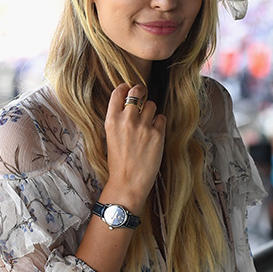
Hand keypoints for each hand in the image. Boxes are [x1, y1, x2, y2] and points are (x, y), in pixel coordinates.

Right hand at [102, 83, 165, 208]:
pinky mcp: (157, 134)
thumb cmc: (118, 163)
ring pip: (152, 104)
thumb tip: (129, 105)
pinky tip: (154, 134)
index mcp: (111, 120)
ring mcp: (143, 126)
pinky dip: (159, 123)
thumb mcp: (110, 137)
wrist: (128, 183)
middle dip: (141, 92)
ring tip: (147, 124)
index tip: (129, 90)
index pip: (119, 91)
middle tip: (143, 97)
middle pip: (138, 91)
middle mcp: (127, 120)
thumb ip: (118, 120)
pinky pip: (161, 118)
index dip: (126, 88)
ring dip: (151, 111)